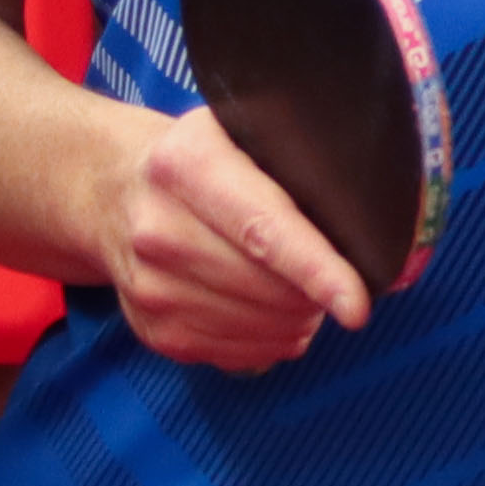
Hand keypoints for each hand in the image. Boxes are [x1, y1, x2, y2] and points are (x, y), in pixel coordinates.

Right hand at [90, 103, 369, 372]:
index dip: (318, 272)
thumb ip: (294, 158)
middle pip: (268, 290)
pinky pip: (239, 356)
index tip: (357, 306)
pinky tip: (271, 313)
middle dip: (317, 294)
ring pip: (260, 330)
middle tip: (335, 277)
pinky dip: (271, 341)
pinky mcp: (153, 332)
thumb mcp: (237, 129)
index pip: (264, 230)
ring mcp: (151, 287)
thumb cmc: (201, 160)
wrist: (112, 193)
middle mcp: (159, 229)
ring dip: (298, 320)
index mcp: (188, 166)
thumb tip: (372, 210)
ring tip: (300, 291)